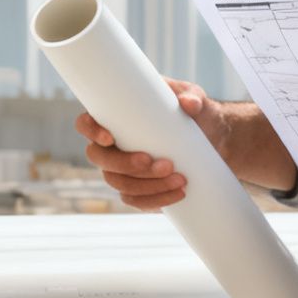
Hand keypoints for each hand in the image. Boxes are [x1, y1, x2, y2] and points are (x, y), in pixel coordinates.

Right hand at [74, 79, 226, 210]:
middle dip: (126, 164)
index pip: (85, 124)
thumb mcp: (195, 99)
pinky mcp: (138, 189)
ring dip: (147, 185)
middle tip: (163, 163)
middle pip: (100, 160)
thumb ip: (193, 97)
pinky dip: (156, 200)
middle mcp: (112, 147)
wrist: (212, 139)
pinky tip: (178, 194)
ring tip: (179, 178)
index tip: (110, 138)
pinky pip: (136, 200)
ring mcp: (122, 170)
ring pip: (120, 183)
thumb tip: (189, 104)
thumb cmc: (194, 112)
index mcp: (114, 119)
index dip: (91, 131)